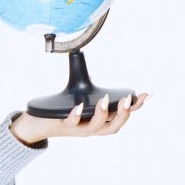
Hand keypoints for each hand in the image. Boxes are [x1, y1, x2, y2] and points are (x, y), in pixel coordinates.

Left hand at [11, 93, 149, 144]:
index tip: (147, 95)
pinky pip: (72, 124)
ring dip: (104, 114)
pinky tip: (78, 108)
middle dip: (125, 114)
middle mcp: (92, 127)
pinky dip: (76, 116)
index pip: (121, 115)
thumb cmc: (60, 110)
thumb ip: (85, 84)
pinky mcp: (63, 126)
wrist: (37, 124)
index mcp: (99, 120)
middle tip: (130, 100)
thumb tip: (82, 55)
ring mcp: (79, 129)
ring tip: (106, 100)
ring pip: (97, 128)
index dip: (136, 107)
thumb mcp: (78, 97)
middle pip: (114, 127)